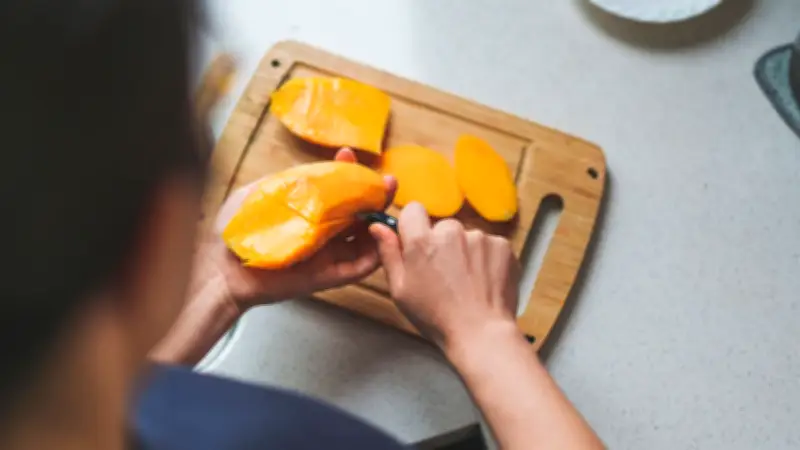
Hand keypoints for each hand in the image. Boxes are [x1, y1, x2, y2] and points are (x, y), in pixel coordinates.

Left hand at [193, 148, 396, 310]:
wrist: (222, 268)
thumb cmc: (237, 231)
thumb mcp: (261, 192)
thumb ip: (289, 181)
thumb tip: (315, 169)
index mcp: (309, 211)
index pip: (338, 190)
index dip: (348, 173)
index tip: (348, 156)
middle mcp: (323, 232)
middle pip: (360, 213)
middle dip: (375, 194)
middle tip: (387, 180)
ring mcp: (328, 254)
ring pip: (366, 239)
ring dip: (381, 220)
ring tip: (388, 200)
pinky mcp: (328, 276)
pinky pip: (361, 267)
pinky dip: (377, 253)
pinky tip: (382, 233)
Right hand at [368, 202, 521, 352]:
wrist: (481, 333)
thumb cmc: (436, 316)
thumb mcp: (400, 290)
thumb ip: (389, 253)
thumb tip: (378, 226)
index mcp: (422, 240)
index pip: (413, 210)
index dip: (414, 226)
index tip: (418, 245)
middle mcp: (451, 231)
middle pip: (442, 226)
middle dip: (442, 244)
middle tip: (445, 274)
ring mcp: (480, 237)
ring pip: (467, 237)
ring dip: (465, 252)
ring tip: (467, 282)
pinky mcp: (502, 245)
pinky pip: (489, 245)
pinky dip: (486, 259)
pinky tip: (484, 281)